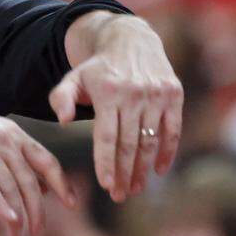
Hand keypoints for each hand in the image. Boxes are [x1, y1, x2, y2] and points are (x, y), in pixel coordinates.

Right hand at [0, 99, 75, 235]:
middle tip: (38, 232)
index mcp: (15, 134)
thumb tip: (41, 186)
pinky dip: (0, 205)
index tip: (72, 204)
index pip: (47, 160)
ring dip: (18, 216)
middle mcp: (5, 141)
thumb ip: (16, 156)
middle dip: (37, 210)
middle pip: (30, 181)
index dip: (62, 184)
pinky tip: (8, 220)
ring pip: (10, 188)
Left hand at [49, 15, 182, 201]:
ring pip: (151, 140)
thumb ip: (61, 98)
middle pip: (129, 143)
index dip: (107, 163)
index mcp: (108, 92)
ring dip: (144, 168)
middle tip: (120, 195)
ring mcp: (156, 94)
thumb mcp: (74, 78)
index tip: (106, 185)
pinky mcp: (174, 94)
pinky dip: (167, 152)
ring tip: (136, 188)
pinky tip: (158, 171)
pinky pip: (173, 130)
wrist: (130, 39)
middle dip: (125, 173)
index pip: (107, 136)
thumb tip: (64, 121)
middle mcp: (134, 93)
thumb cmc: (98, 69)